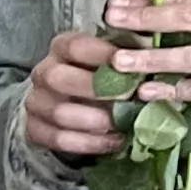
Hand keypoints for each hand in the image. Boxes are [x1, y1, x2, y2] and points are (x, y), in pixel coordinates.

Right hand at [23, 28, 125, 161]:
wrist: (67, 103)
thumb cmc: (99, 75)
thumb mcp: (112, 58)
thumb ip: (129, 53)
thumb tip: (155, 51)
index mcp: (61, 48)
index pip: (74, 46)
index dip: (102, 54)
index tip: (129, 64)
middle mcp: (43, 73)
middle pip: (58, 78)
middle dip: (96, 89)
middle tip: (129, 97)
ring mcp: (36, 103)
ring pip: (59, 113)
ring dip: (95, 121)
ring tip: (123, 124)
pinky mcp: (35, 129)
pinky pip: (59, 139)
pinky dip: (90, 143)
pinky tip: (115, 141)